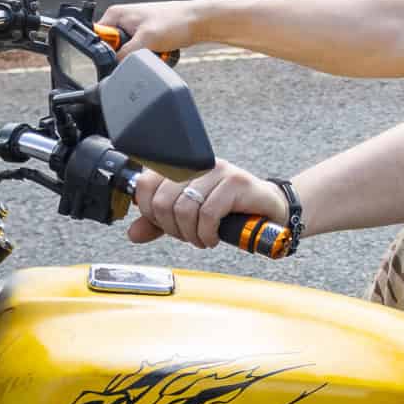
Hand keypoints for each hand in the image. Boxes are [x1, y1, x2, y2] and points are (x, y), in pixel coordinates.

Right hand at [100, 0, 203, 57]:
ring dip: (143, 56)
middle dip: (129, 55)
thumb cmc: (176, 22)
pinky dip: (151, 55)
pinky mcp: (146, 36)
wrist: (200, 21)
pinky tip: (162, 51)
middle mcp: (122, 20)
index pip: (97, 39)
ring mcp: (134, 28)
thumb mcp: (146, 40)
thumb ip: (125, 54)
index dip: (106, 52)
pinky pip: (141, 53)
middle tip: (146, 49)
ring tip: (158, 49)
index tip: (122, 57)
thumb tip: (113, 67)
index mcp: (115, 15)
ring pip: (128, 53)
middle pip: (113, 49)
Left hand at [129, 159, 287, 248]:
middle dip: (171, 228)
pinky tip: (213, 238)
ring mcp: (220, 171)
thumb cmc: (231, 210)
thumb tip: (133, 233)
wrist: (270, 210)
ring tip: (201, 238)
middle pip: (162, 199)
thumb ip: (160, 223)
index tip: (164, 224)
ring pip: (184, 208)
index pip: (147, 182)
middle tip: (187, 236)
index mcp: (184, 166)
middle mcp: (200, 164)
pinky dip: (206, 233)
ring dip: (190, 234)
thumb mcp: (189, 217)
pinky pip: (208, 213)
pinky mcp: (237, 182)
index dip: (148, 210)